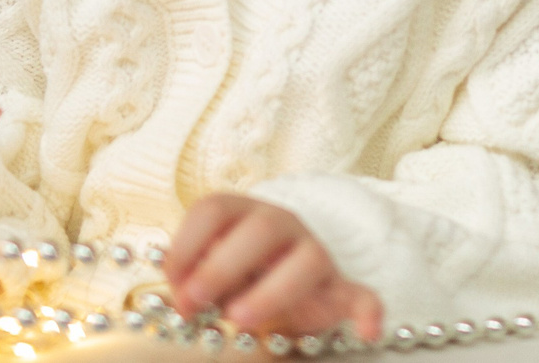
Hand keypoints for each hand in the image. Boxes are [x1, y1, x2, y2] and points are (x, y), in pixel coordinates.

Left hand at [162, 193, 382, 339]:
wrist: (278, 289)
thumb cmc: (235, 277)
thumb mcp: (207, 270)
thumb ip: (191, 274)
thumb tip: (182, 292)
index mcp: (242, 213)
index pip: (214, 208)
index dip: (187, 243)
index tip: (171, 282)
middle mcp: (281, 225)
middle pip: (261, 228)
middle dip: (222, 265)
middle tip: (193, 304)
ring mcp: (314, 255)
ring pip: (309, 260)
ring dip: (272, 291)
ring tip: (239, 320)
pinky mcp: (339, 291)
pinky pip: (362, 295)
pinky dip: (367, 312)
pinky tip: (366, 331)